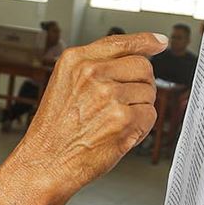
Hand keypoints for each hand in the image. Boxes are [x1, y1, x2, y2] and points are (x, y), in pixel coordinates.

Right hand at [13, 32, 165, 194]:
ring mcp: (109, 95)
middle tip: (123, 104)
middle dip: (140, 85)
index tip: (159, 42)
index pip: (121, 42)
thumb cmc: (54, 131)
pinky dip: (141, 127)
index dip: (145, 41)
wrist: (44, 163)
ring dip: (138, 109)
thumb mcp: (65, 85)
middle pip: (143, 67)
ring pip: (149, 93)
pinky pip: (150, 115)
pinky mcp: (123, 119)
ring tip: (112, 122)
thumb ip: (94, 69)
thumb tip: (135, 60)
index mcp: (76, 60)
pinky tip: (119, 134)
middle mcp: (92, 73)